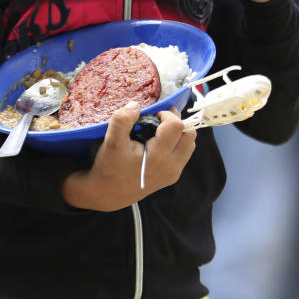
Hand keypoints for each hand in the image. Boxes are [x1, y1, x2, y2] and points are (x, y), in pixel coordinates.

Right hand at [61, 103, 195, 211]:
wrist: (108, 194)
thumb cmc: (109, 167)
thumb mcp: (111, 141)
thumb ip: (122, 119)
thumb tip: (136, 105)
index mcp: (158, 156)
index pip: (177, 125)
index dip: (166, 114)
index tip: (153, 116)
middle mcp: (171, 166)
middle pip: (190, 133)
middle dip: (176, 122)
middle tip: (158, 121)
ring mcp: (174, 172)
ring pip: (190, 143)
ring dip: (179, 132)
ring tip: (159, 131)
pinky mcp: (172, 176)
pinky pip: (184, 153)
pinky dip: (177, 143)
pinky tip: (160, 143)